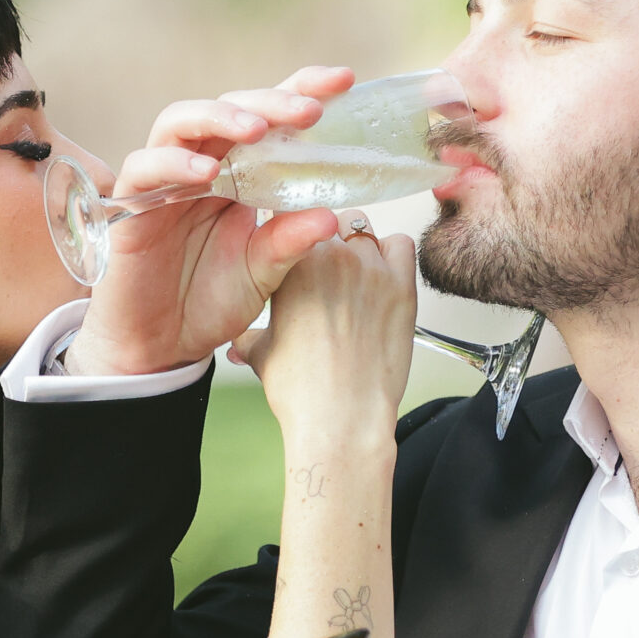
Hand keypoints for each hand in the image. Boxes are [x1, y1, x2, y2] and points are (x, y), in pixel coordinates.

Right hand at [73, 66, 354, 375]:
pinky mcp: (131, 203)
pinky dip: (173, 163)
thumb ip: (291, 242)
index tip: (344, 81)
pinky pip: (144, 167)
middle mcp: (204, 165)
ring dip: (219, 118)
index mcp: (242, 172)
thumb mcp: (264, 272)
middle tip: (309, 111)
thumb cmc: (212, 301)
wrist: (163, 346)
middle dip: (271, 102)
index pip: (271, 117)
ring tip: (255, 129)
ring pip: (181, 122)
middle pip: (231, 108)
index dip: (302, 91)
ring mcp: (165, 179)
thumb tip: (333, 216)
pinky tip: (205, 172)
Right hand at [231, 222, 415, 442]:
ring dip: (356, 245)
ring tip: (352, 279)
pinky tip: (382, 279)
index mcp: (288, 262)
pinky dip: (392, 254)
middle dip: (322, 242)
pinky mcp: (401, 284)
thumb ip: (248, 335)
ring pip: (362, 229)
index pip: (288, 220)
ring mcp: (367, 266)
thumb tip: (237, 341)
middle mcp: (328, 254)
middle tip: (324, 275)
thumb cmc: (301, 390)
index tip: (294, 251)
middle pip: (326, 221)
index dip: (290, 234)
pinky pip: (400, 245)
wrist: (341, 418)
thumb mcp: (261, 354)